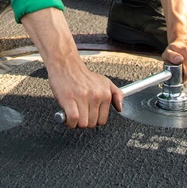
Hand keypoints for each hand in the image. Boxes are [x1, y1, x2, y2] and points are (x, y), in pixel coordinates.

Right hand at [21, 7, 121, 128]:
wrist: (66, 64)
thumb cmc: (82, 75)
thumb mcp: (104, 81)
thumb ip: (116, 94)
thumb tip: (120, 108)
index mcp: (105, 93)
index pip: (102, 120)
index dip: (93, 120)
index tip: (88, 115)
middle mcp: (96, 95)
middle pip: (92, 124)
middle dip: (84, 121)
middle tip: (79, 113)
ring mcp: (82, 97)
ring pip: (83, 123)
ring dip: (76, 123)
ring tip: (73, 113)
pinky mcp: (69, 99)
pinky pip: (73, 119)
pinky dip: (70, 122)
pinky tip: (67, 117)